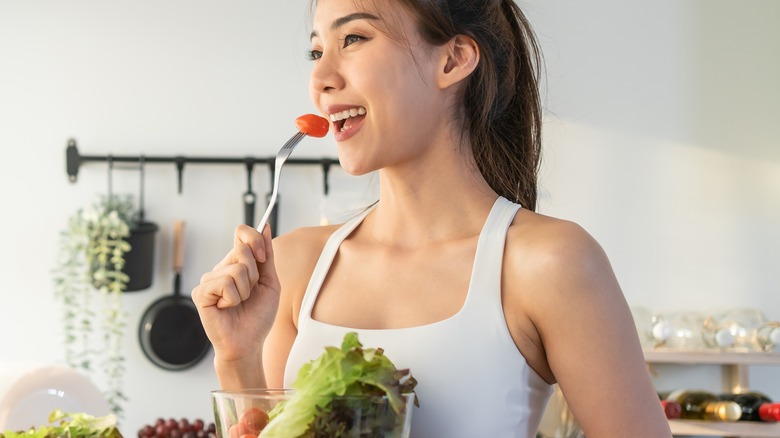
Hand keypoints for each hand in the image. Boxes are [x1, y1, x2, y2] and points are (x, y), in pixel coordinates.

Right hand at [191, 224, 280, 363]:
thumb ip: (267, 256)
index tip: (263, 258)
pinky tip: (226, 308)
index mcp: (236, 263)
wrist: (248, 343)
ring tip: (239, 304)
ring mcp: (209, 279)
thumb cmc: (258, 315)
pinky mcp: (200, 292)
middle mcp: (221, 268)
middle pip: (242, 250)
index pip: (241, 233)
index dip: (254, 239)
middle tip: (250, 293)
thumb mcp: (270, 282)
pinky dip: (233, 298)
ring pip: (236, 270)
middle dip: (254, 275)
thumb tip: (266, 226)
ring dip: (245, 291)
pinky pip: (225, 283)